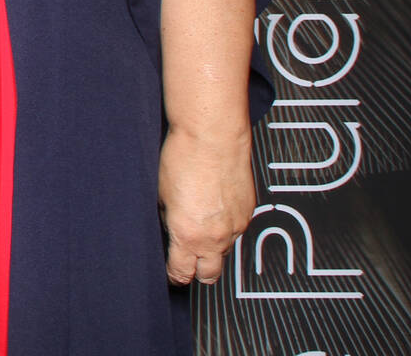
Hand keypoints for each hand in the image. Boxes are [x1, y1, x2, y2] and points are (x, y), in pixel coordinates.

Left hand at [158, 124, 254, 285]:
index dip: (174, 274)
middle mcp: (215, 237)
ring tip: (199, 223)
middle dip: (197, 271)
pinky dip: (225, 225)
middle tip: (186, 259)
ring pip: (224, 251)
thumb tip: (170, 231)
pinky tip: (214, 206)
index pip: (182, 273)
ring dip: (212, 246)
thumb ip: (168, 221)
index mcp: (188, 235)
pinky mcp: (249, 212)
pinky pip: (236, 229)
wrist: (213, 135)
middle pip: (209, 275)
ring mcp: (236, 226)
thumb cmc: (183, 158)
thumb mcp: (161, 195)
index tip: (170, 270)